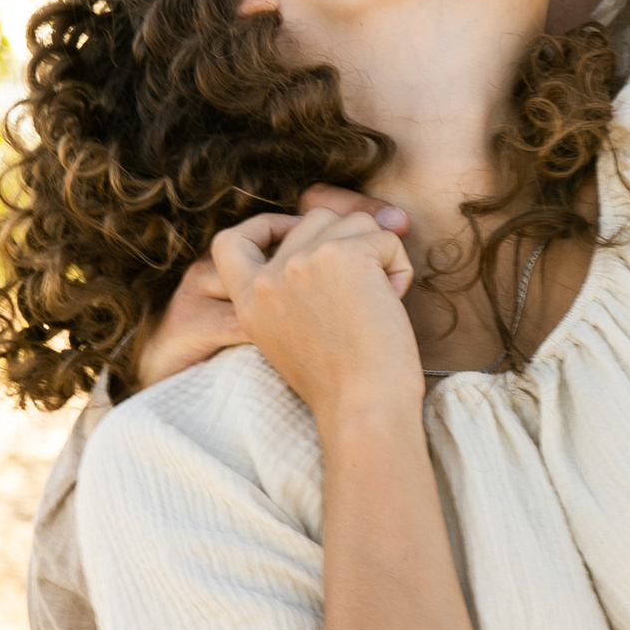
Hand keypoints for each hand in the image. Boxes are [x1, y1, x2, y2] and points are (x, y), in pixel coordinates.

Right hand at [215, 201, 422, 420]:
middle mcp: (269, 276)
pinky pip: (384, 238)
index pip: (230, 240)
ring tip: (379, 301)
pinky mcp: (343, 256)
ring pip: (353, 221)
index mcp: (249, 300)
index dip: (266, 226)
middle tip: (363, 295)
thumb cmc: (342, 382)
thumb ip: (291, 289)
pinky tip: (394, 300)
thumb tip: (330, 230)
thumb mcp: (289, 336)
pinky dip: (399, 265)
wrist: (364, 408)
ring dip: (377, 253)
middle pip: (315, 220)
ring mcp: (303, 262)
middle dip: (349, 245)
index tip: (299, 235)